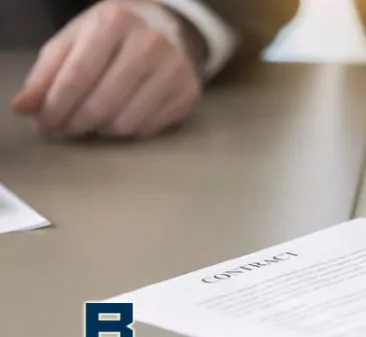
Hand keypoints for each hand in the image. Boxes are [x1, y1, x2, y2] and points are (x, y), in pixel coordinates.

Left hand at [11, 0, 203, 139]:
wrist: (166, 28)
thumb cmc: (112, 37)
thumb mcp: (74, 42)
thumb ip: (45, 74)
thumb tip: (23, 108)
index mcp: (115, 21)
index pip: (77, 76)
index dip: (55, 108)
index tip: (44, 126)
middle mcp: (150, 42)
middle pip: (101, 103)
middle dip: (75, 125)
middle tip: (64, 131)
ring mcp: (174, 68)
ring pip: (125, 122)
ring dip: (101, 131)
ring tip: (93, 122)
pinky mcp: (188, 92)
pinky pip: (148, 129)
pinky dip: (127, 131)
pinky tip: (120, 118)